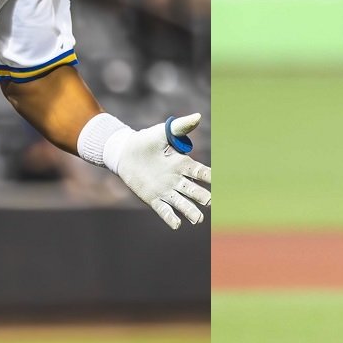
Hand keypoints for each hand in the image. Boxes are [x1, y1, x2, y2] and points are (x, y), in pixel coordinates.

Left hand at [104, 113, 210, 228]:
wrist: (124, 153)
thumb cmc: (146, 141)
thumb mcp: (162, 132)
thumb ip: (180, 127)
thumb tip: (198, 116)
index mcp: (181, 164)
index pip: (199, 172)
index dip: (208, 176)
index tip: (217, 181)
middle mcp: (176, 179)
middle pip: (193, 190)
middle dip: (201, 196)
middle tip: (209, 202)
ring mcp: (165, 190)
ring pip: (181, 203)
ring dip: (190, 211)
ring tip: (198, 220)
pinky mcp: (152, 198)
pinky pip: (163, 210)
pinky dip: (170, 217)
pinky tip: (176, 225)